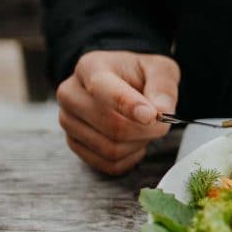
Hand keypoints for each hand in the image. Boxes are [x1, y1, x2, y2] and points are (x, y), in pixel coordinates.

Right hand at [57, 51, 179, 174]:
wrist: (123, 83)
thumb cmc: (139, 75)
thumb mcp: (160, 69)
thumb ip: (163, 87)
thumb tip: (162, 112)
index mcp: (90, 67)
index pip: (103, 89)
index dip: (129, 106)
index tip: (151, 116)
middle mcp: (71, 94)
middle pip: (112, 126)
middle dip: (146, 130)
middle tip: (161, 122)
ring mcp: (68, 120)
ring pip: (110, 149)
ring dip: (138, 144)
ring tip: (144, 128)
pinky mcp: (74, 143)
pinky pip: (107, 164)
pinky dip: (129, 158)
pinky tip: (135, 142)